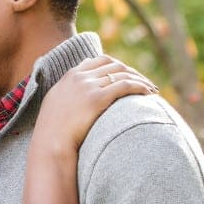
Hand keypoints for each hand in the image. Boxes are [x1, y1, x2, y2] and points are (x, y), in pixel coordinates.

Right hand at [36, 54, 157, 151]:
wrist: (50, 143)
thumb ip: (69, 95)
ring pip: (122, 73)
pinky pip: (125, 85)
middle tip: (145, 83)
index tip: (129, 75)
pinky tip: (150, 93)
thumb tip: (81, 98)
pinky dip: (140, 86)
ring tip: (153, 90)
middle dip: (132, 72)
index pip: (100, 60)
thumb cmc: (53, 132)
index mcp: (70, 76)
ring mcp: (88, 86)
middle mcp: (80, 77)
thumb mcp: (57, 105)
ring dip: (141, 80)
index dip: (118, 66)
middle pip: (114, 64)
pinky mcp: (97, 98)